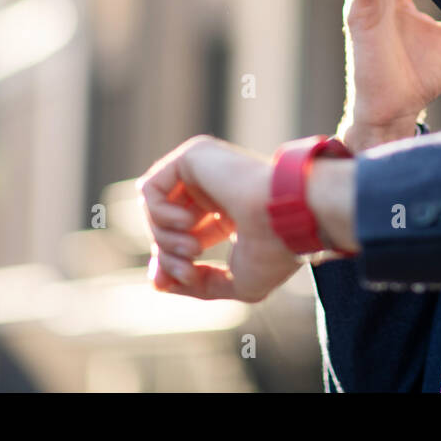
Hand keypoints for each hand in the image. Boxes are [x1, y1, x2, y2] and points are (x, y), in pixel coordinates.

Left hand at [136, 135, 301, 301]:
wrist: (289, 218)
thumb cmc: (275, 250)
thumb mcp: (237, 282)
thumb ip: (200, 284)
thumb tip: (160, 284)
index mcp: (229, 210)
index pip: (184, 234)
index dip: (172, 261)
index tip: (178, 281)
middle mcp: (215, 186)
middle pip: (166, 223)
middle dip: (167, 254)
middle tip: (187, 272)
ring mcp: (205, 168)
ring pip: (155, 207)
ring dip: (164, 238)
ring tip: (192, 250)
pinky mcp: (194, 155)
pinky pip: (151, 188)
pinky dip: (160, 214)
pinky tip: (188, 223)